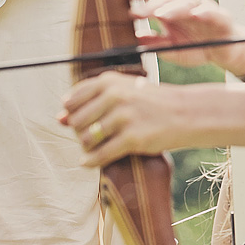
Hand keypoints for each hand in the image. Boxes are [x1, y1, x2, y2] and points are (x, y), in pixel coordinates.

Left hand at [60, 71, 174, 163]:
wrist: (185, 112)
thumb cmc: (151, 102)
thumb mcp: (122, 91)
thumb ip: (91, 101)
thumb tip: (59, 119)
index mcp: (109, 81)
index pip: (72, 100)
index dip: (72, 114)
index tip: (81, 120)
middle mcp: (114, 96)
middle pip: (77, 122)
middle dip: (80, 132)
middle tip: (92, 136)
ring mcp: (124, 117)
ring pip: (86, 139)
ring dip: (86, 147)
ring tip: (96, 146)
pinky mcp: (132, 139)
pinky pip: (100, 155)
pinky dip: (90, 161)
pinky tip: (88, 162)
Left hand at [129, 0, 244, 72]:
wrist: (226, 52)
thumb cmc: (196, 46)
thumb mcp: (171, 48)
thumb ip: (154, 42)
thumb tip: (134, 38)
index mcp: (171, 7)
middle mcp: (186, 3)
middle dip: (152, 3)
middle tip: (138, 12)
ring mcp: (204, 8)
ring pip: (188, 0)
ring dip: (174, 6)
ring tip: (161, 14)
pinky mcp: (222, 18)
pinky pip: (213, 12)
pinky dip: (205, 12)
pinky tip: (196, 14)